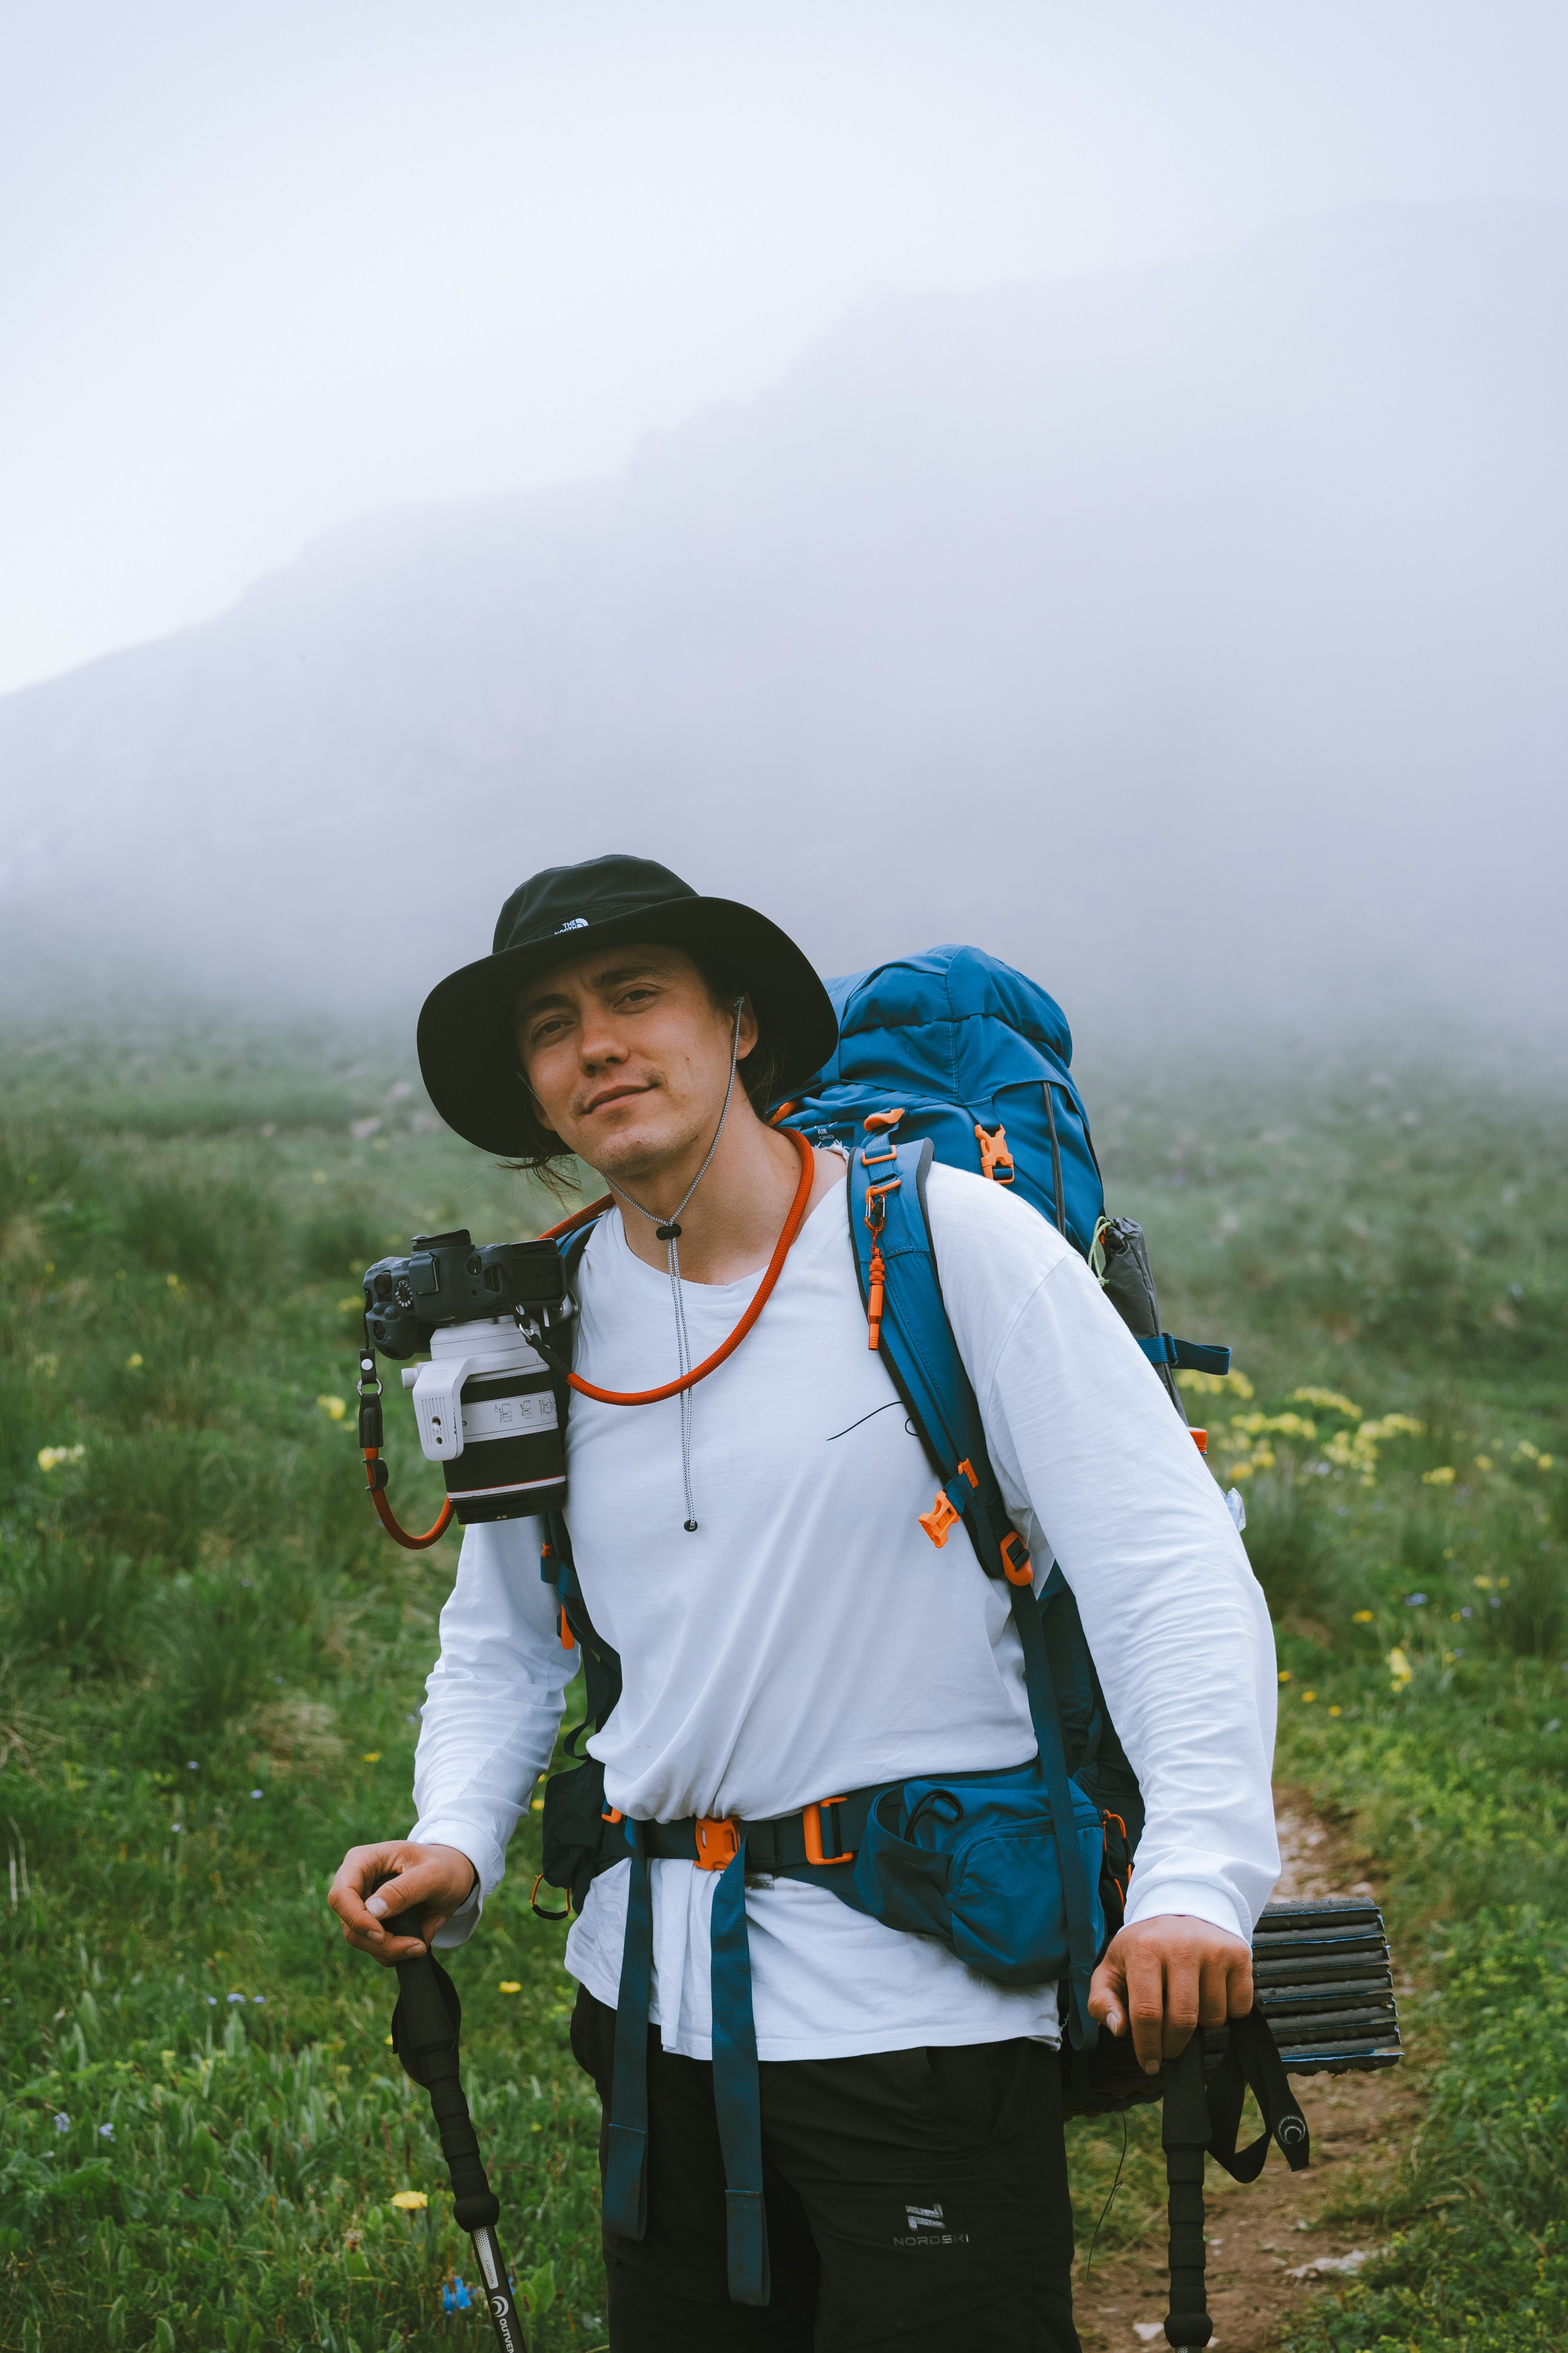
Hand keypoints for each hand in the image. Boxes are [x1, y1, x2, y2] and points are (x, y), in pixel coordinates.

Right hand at [328, 1840, 477, 1966]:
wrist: (455, 1877)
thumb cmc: (443, 1866)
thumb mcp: (432, 1873)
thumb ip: (404, 1890)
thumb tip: (372, 1910)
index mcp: (362, 1861)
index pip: (341, 1894)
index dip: (356, 1919)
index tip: (382, 1936)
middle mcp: (357, 1884)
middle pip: (349, 1925)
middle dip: (381, 1943)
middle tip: (416, 1946)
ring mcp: (363, 1907)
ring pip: (362, 1941)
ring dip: (393, 1950)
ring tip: (423, 1941)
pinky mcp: (373, 1925)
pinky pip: (377, 1949)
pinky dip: (400, 1951)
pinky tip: (422, 1935)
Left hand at [1088, 1913, 1253, 2073]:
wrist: (1182, 1907)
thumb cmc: (1144, 1947)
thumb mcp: (1112, 1966)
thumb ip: (1102, 2000)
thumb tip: (1119, 2029)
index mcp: (1144, 1949)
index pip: (1147, 2013)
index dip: (1147, 2046)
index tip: (1149, 2063)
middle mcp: (1181, 1946)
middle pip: (1182, 2020)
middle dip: (1173, 2045)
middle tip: (1167, 2047)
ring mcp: (1214, 1950)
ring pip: (1213, 2018)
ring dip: (1200, 2025)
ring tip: (1187, 2004)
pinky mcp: (1239, 1954)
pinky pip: (1238, 2008)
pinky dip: (1226, 2012)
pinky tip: (1210, 1994)